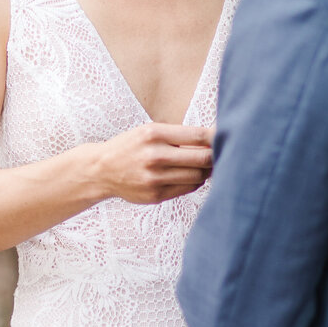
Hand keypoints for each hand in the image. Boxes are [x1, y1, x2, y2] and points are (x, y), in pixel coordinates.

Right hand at [89, 122, 213, 204]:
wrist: (102, 169)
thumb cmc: (131, 146)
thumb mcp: (150, 131)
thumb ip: (179, 135)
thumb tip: (213, 139)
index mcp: (154, 134)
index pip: (199, 135)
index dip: (217, 136)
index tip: (226, 135)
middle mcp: (155, 156)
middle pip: (203, 158)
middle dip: (216, 156)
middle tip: (222, 153)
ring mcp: (155, 178)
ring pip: (198, 176)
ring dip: (207, 171)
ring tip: (206, 164)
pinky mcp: (156, 195)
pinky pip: (188, 188)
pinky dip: (195, 181)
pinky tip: (191, 175)